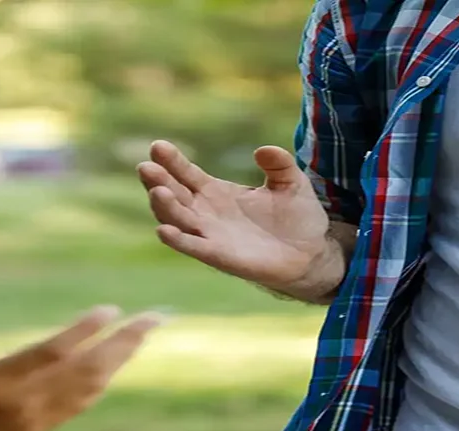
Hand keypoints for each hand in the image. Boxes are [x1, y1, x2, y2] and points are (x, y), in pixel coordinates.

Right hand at [0, 302, 161, 430]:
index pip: (50, 354)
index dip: (84, 332)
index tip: (111, 310)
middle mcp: (12, 408)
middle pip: (83, 373)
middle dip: (123, 345)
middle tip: (157, 318)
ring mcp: (19, 425)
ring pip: (83, 394)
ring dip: (116, 364)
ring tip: (141, 336)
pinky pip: (69, 409)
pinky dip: (95, 388)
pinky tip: (108, 371)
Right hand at [137, 140, 338, 300]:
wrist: (312, 253)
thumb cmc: (297, 218)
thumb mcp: (291, 181)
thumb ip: (279, 164)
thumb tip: (263, 150)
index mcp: (216, 192)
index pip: (186, 174)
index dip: (172, 161)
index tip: (157, 147)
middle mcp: (206, 213)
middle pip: (173, 194)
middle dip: (158, 181)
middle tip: (146, 167)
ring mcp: (210, 235)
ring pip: (177, 219)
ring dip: (164, 207)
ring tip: (158, 191)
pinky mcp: (219, 256)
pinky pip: (193, 248)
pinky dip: (178, 240)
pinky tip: (163, 230)